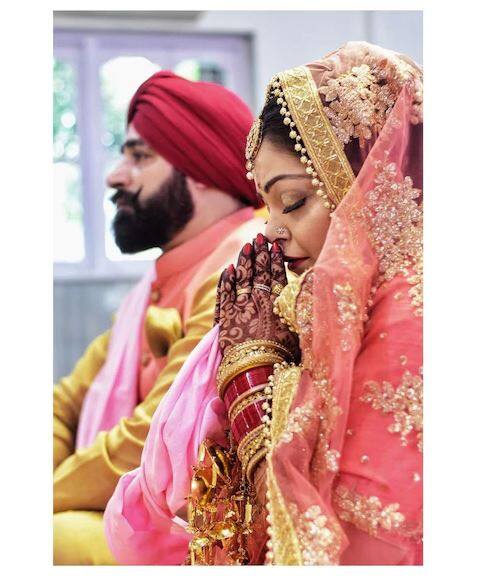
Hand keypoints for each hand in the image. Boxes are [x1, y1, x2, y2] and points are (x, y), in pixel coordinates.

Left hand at [216, 233, 299, 358]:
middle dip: (259, 252)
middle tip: (259, 237)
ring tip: (246, 246)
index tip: (275, 244)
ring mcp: (239, 307)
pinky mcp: (225, 318)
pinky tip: (228, 270)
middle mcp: (258, 299)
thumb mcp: (299, 331)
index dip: (275, 258)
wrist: (257, 373)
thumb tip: (310, 292)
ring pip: (241, 277)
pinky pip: (224, 293)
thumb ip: (301, 309)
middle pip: (258, 271)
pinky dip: (226, 281)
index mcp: (277, 302)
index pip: (275, 273)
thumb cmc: (283, 357)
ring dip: (244, 261)